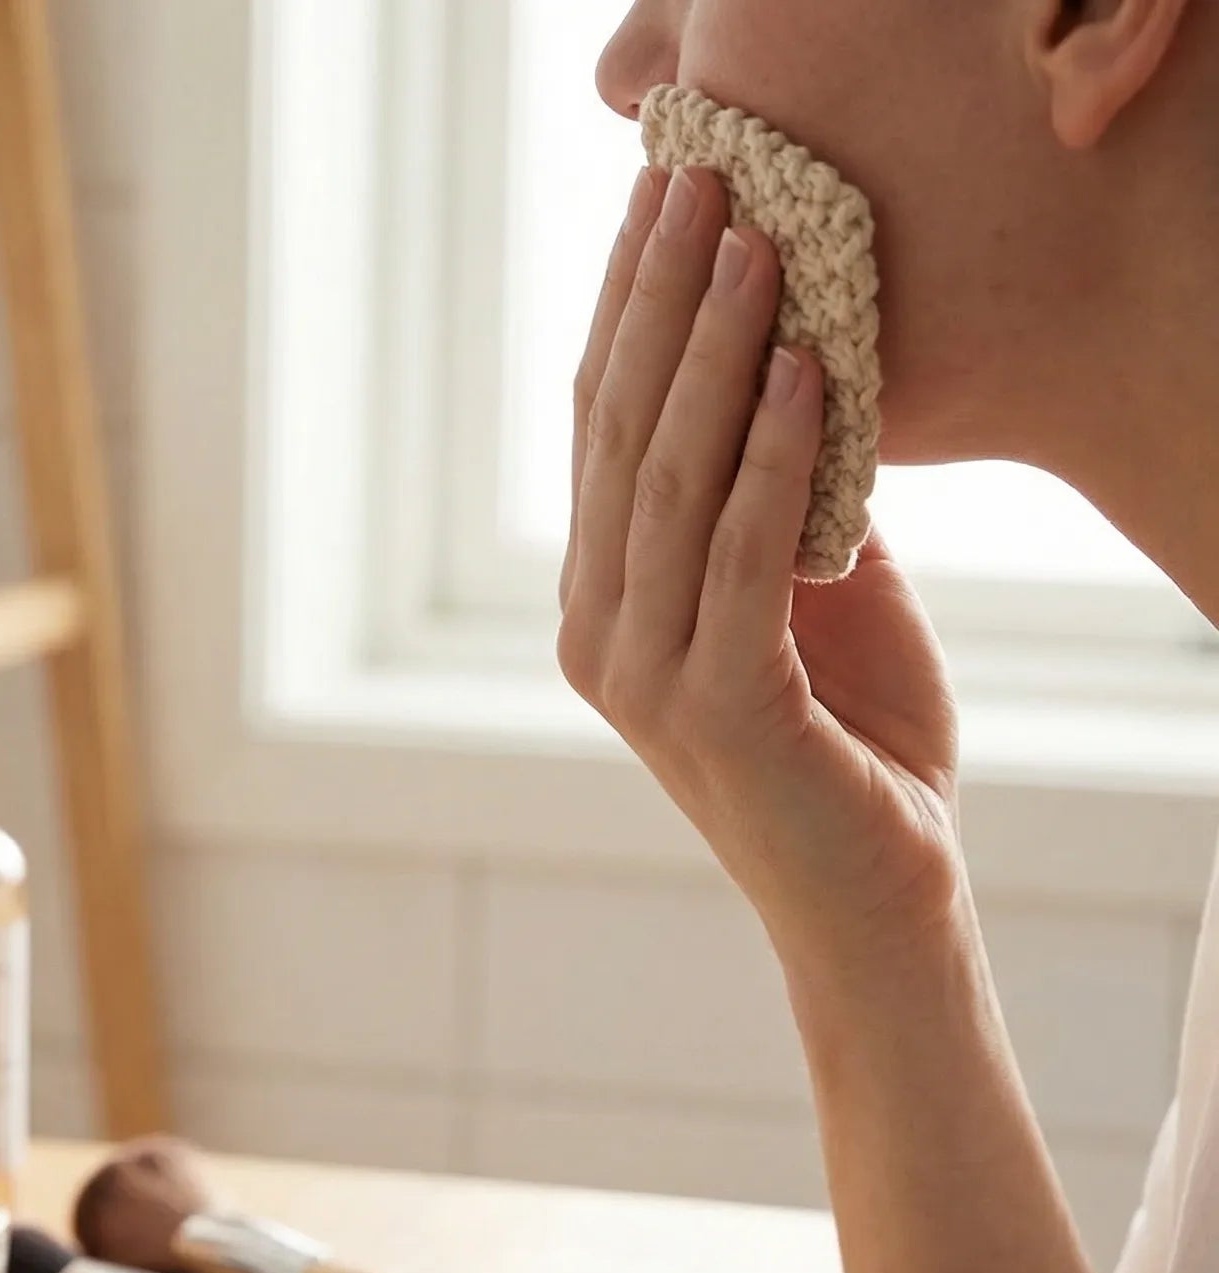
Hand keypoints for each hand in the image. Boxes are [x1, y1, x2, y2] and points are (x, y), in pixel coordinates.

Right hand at [557, 164, 963, 969]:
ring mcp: (642, 676)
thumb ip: (782, 500)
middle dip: (658, 300)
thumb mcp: (813, 595)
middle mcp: (598, 635)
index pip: (603, 431)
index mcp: (605, 605)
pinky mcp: (711, 707)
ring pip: (669, 482)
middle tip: (698, 176)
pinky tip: (800, 367)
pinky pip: (742, 553)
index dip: (629, 309)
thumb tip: (800, 360)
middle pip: (620, 436)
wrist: (872, 899)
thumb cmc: (851, 748)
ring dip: (712, 352)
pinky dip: (772, 455)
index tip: (665, 196)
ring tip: (755, 240)